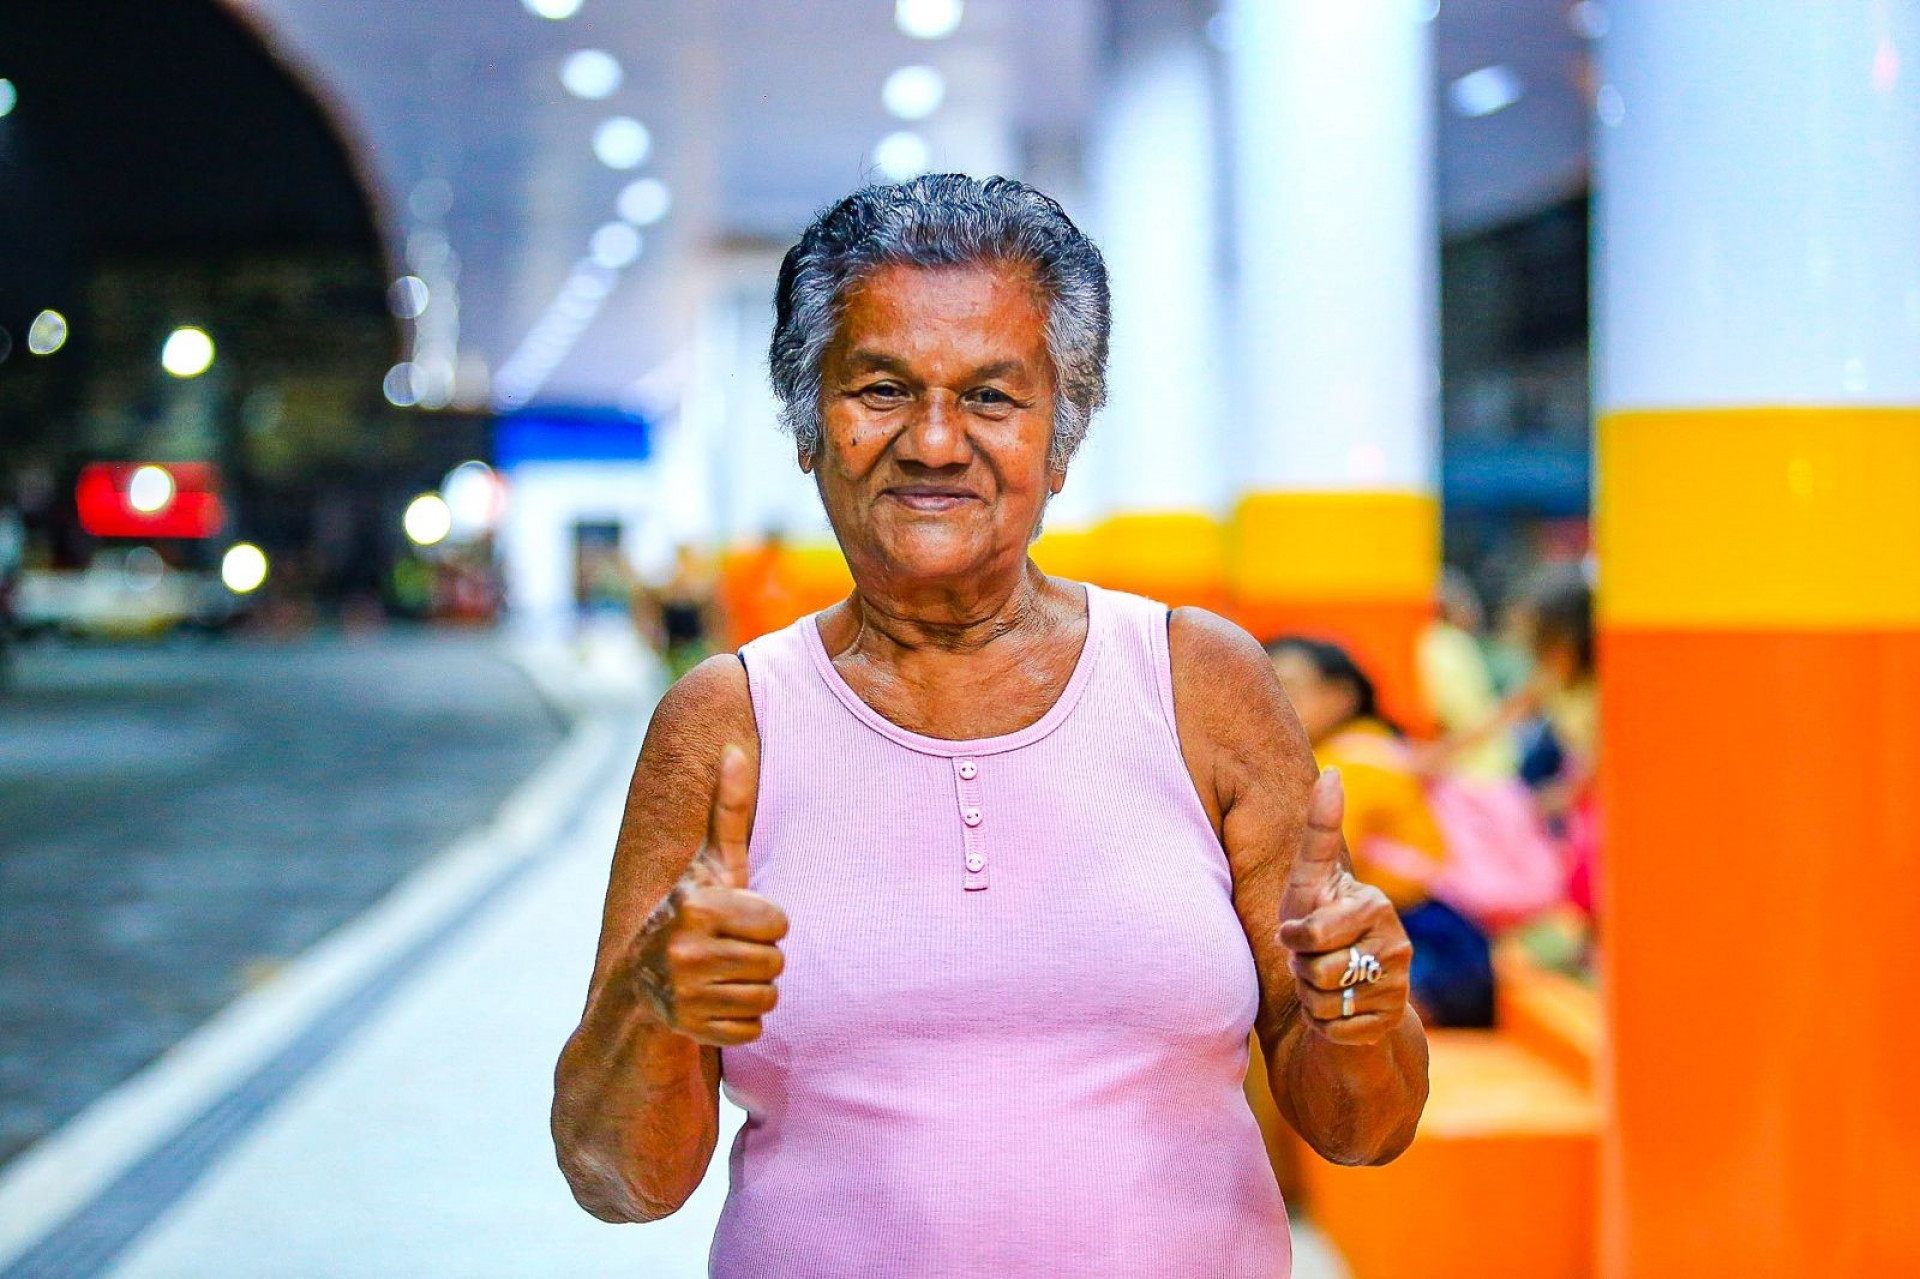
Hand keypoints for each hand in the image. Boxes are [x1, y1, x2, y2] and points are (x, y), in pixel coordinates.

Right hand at [629, 745, 786, 1046]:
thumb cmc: (692, 913)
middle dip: (758, 958)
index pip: (780, 922)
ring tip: (718, 976)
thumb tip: (733, 748)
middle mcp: (684, 949)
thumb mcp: (711, 863)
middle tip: (726, 951)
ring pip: (767, 998)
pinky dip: (738, 1024)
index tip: (734, 920)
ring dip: (750, 990)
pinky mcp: (689, 1031)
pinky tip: (712, 1006)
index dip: (765, 922)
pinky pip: (752, 1031)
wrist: (639, 985)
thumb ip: (727, 808)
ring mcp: (683, 995)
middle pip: (776, 962)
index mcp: (697, 904)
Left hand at [1279, 768, 1414, 1045]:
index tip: (1294, 935)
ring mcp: (1398, 986)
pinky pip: (1333, 1028)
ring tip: (1322, 981)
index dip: (1294, 938)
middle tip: (1311, 959)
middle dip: (1300, 968)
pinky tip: (1335, 1009)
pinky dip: (1322, 1023)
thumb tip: (1331, 772)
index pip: (1312, 933)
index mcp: (1376, 905)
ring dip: (1309, 996)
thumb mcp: (1311, 880)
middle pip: (1316, 969)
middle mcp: (1397, 944)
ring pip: (1324, 1001)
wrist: (1345, 987)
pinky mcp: (1389, 1022)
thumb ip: (1320, 830)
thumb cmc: (1318, 923)